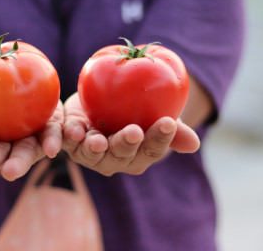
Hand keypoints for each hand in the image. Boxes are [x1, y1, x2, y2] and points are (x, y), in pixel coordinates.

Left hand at [62, 93, 199, 175]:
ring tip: (99, 140)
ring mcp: (92, 154)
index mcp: (140, 156)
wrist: (104, 102)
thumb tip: (194, 144)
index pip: (152, 150)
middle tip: (135, 132)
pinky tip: (74, 131)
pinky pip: (68, 141)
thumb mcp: (157, 116)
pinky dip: (69, 137)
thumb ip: (173, 130)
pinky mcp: (71, 141)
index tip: (169, 123)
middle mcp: (116, 160)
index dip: (160, 139)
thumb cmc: (137, 113)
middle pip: (122, 154)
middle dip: (127, 144)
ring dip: (96, 148)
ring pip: (94, 153)